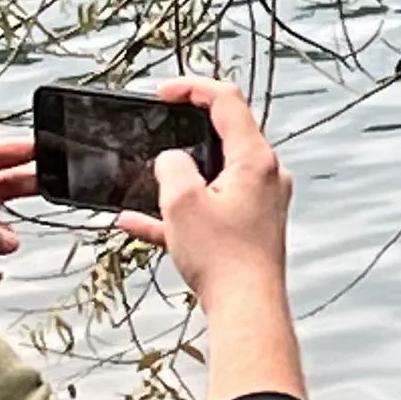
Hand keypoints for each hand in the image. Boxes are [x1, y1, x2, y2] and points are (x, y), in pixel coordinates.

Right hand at [117, 76, 292, 305]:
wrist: (247, 312)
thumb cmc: (224, 260)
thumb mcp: (181, 200)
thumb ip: (171, 166)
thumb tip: (171, 161)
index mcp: (255, 160)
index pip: (227, 100)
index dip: (192, 87)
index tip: (162, 93)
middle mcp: (265, 177)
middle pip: (225, 135)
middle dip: (186, 131)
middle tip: (158, 128)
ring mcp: (260, 204)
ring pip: (213, 175)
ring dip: (177, 176)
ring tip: (145, 179)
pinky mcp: (250, 230)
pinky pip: (208, 210)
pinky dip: (177, 212)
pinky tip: (136, 221)